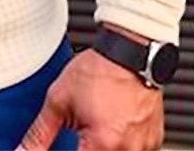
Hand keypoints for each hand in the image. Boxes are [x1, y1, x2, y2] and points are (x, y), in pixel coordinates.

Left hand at [15, 48, 164, 150]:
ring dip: (102, 146)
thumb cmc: (98, 71)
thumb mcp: (59, 100)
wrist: (129, 52)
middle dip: (84, 147)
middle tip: (83, 131)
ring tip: (99, 122)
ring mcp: (143, 148)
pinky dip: (120, 145)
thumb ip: (39, 134)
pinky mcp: (154, 142)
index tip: (69, 142)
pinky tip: (113, 126)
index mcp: (102, 144)